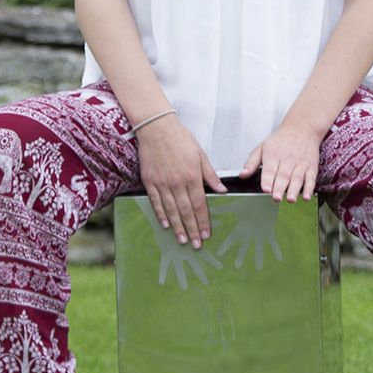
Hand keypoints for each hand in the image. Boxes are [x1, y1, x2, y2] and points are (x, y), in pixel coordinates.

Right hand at [136, 115, 226, 248]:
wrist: (156, 128)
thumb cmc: (180, 139)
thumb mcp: (200, 154)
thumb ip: (210, 175)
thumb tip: (222, 191)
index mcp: (192, 176)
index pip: (200, 204)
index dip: (204, 221)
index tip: (207, 234)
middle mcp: (177, 182)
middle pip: (186, 211)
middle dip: (192, 229)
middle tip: (196, 244)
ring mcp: (162, 183)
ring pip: (171, 210)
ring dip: (178, 227)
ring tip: (182, 240)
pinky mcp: (150, 181)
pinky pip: (156, 202)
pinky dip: (161, 215)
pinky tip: (166, 225)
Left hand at [238, 120, 320, 202]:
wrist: (302, 128)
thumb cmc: (281, 140)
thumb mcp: (262, 147)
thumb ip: (251, 163)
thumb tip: (242, 175)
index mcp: (273, 155)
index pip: (269, 170)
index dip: (267, 180)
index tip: (265, 189)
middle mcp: (287, 160)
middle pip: (283, 176)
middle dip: (279, 188)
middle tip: (276, 198)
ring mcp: (300, 164)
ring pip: (297, 178)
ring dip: (294, 189)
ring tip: (290, 199)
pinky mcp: (311, 167)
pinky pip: (311, 178)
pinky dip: (309, 188)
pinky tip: (306, 196)